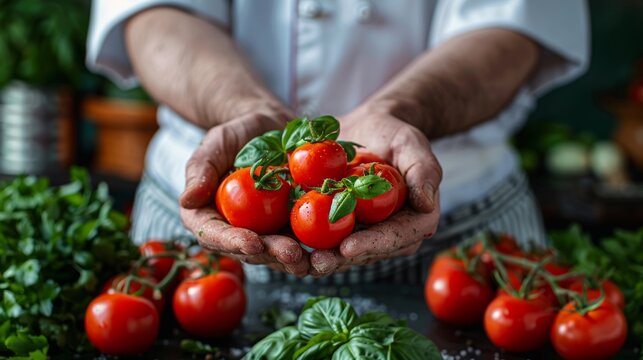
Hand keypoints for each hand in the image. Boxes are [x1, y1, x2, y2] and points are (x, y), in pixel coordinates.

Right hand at [179, 111, 309, 276]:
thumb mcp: (216, 143)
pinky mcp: (290, 228)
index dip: (233, 242)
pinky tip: (333, 249)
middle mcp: (235, 231)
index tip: (252, 242)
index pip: (215, 235)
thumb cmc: (238, 134)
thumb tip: (186, 200)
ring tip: (314, 261)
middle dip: (272, 255)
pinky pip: (303, 240)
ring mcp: (265, 232)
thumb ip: (200, 168)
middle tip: (292, 254)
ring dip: (296, 259)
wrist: (273, 129)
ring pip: (278, 253)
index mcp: (208, 216)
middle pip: (250, 250)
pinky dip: (317, 247)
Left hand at [309, 103, 441, 275]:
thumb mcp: (412, 144)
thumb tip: (426, 203)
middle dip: (340, 260)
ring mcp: (363, 234)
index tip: (348, 247)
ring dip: (318, 259)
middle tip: (316, 262)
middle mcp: (389, 235)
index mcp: (414, 221)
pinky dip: (302, 243)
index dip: (372, 245)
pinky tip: (281, 244)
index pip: (395, 238)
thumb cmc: (395, 135)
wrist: (367, 129)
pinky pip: (322, 239)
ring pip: (341, 253)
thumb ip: (424, 171)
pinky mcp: (339, 228)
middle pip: (365, 253)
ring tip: (294, 259)